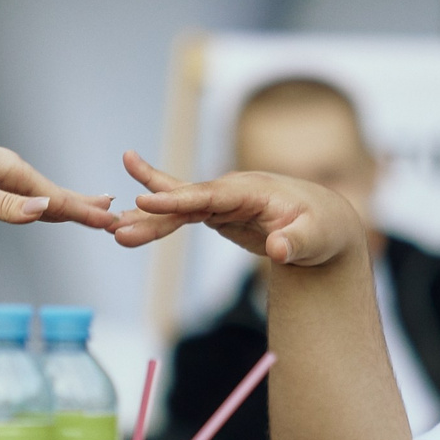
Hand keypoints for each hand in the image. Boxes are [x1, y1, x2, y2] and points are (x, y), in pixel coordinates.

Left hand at [0, 116, 118, 267]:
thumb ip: (3, 205)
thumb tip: (44, 210)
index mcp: (9, 168)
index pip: (56, 195)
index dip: (84, 211)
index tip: (114, 221)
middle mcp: (7, 168)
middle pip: (54, 192)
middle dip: (84, 206)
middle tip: (116, 217)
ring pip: (39, 192)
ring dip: (67, 203)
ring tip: (95, 209)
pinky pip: (22, 194)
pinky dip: (41, 202)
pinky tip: (47, 206)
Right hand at [111, 152, 369, 267]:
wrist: (324, 226)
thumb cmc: (322, 229)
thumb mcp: (316, 238)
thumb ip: (296, 243)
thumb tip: (280, 250)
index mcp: (253, 190)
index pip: (210, 195)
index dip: (177, 199)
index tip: (145, 202)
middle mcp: (231, 190)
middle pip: (186, 200)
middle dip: (153, 214)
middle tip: (117, 228)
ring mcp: (221, 200)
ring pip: (178, 207)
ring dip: (148, 219)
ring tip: (115, 230)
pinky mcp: (216, 213)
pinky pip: (181, 215)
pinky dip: (157, 220)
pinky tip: (130, 222)